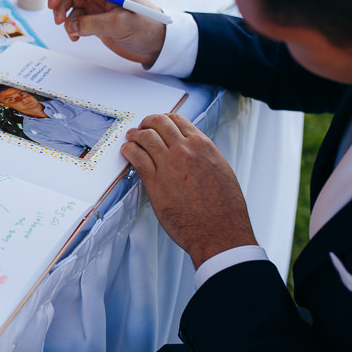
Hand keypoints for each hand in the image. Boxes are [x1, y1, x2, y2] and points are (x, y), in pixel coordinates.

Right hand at [44, 0, 166, 65]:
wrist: (158, 44)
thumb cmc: (147, 28)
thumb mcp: (120, 24)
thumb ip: (93, 24)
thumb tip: (70, 25)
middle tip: (54, 13)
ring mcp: (96, 6)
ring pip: (68, 4)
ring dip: (63, 15)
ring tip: (69, 30)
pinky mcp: (95, 20)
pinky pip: (74, 19)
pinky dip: (70, 27)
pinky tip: (76, 37)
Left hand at [121, 112, 257, 267]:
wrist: (218, 232)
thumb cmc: (224, 208)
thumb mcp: (221, 170)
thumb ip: (204, 156)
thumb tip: (193, 151)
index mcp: (203, 146)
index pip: (177, 120)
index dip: (163, 119)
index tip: (157, 124)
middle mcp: (185, 150)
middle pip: (158, 123)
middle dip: (146, 123)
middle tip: (141, 127)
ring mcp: (168, 165)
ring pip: (145, 137)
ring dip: (135, 134)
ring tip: (131, 138)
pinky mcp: (155, 182)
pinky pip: (136, 157)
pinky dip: (128, 150)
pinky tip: (127, 152)